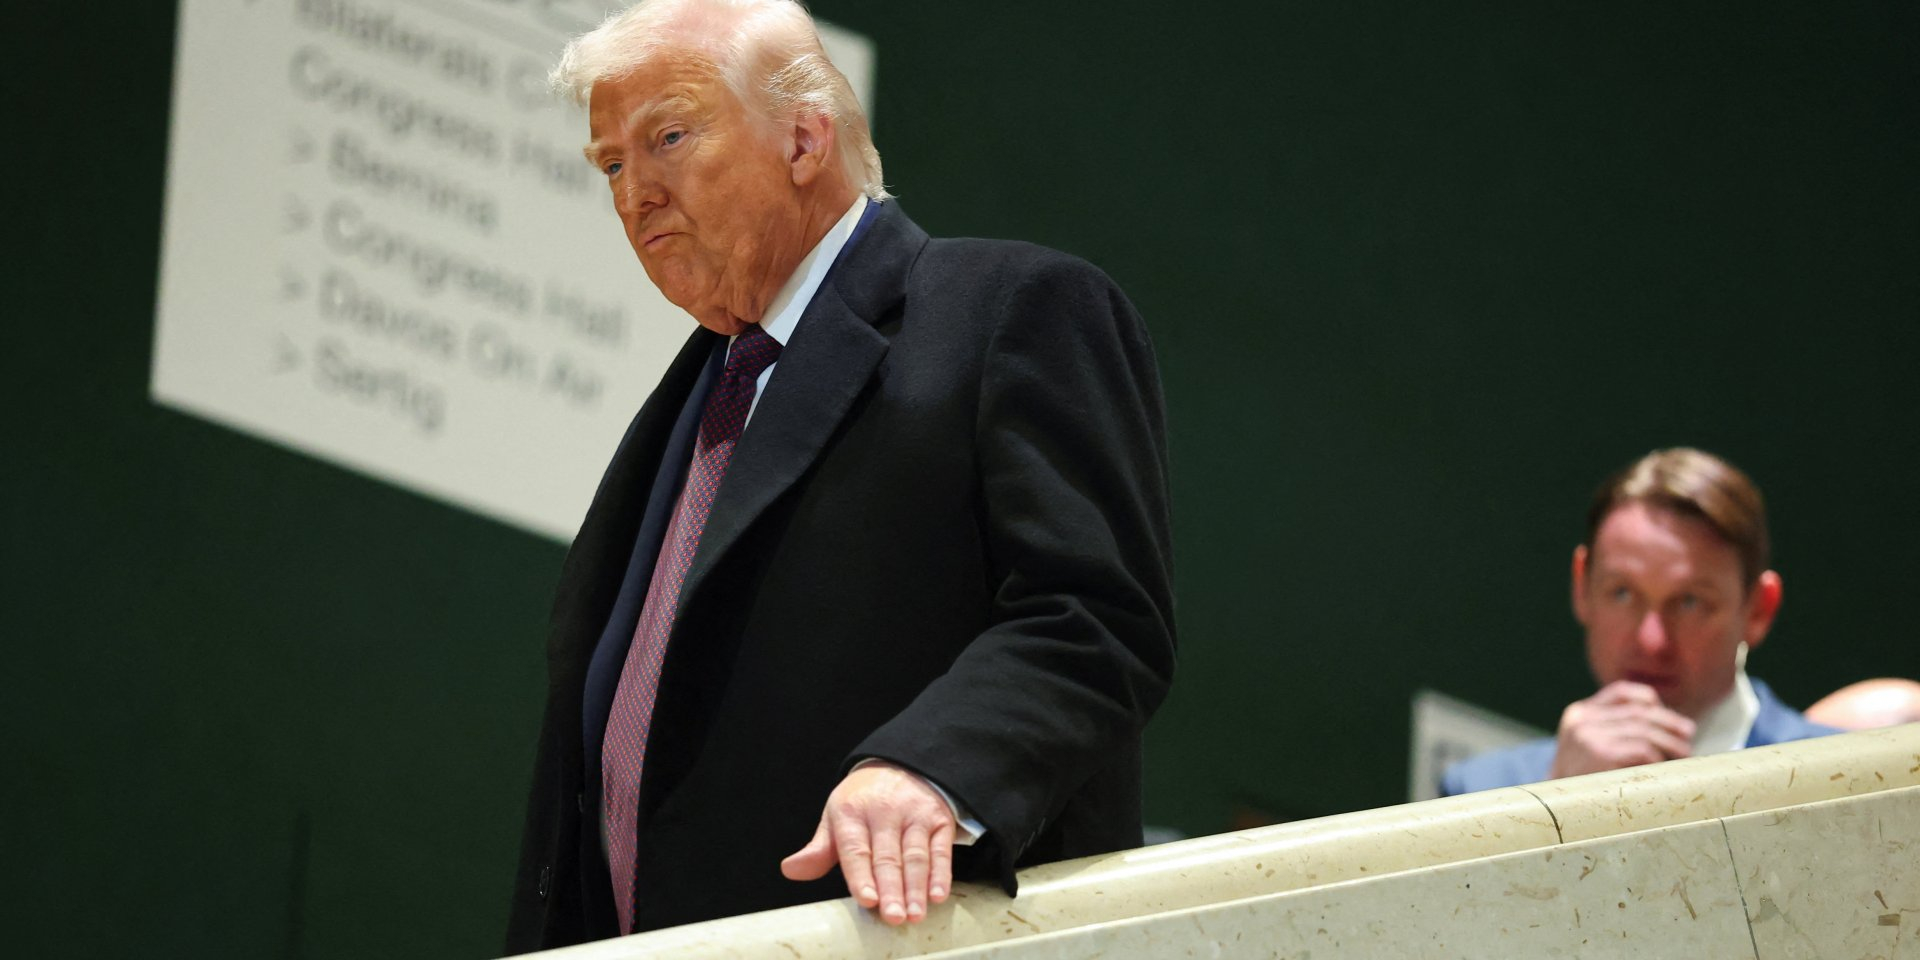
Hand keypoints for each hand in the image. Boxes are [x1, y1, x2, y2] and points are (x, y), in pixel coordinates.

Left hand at [780, 761, 956, 924]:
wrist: (903, 764)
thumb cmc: (864, 800)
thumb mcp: (836, 816)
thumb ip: (818, 850)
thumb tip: (791, 870)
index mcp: (852, 812)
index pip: (855, 848)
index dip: (861, 875)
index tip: (867, 900)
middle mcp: (884, 811)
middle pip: (888, 856)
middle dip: (891, 889)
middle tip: (893, 917)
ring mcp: (914, 815)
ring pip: (915, 855)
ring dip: (916, 887)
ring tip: (915, 915)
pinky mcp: (939, 819)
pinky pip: (941, 849)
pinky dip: (941, 873)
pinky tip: (937, 894)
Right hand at [1549, 680, 1695, 778]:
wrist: (1551, 808)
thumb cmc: (1581, 781)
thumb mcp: (1588, 746)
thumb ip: (1615, 730)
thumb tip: (1670, 725)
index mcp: (1579, 712)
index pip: (1622, 692)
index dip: (1650, 700)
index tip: (1669, 716)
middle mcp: (1582, 719)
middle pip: (1638, 711)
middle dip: (1670, 722)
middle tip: (1689, 735)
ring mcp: (1588, 735)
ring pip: (1644, 730)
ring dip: (1671, 742)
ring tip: (1685, 753)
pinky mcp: (1600, 754)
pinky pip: (1642, 749)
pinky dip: (1658, 757)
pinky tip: (1663, 767)